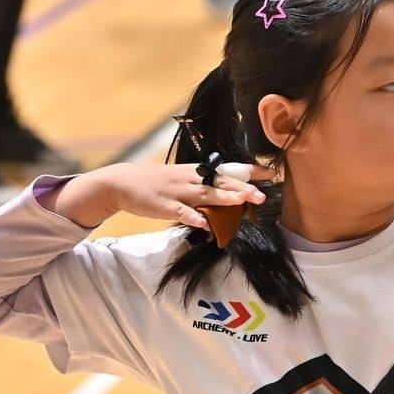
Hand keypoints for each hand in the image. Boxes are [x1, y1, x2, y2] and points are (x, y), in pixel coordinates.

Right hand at [48, 162, 271, 230]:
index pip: (228, 170)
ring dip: (224, 198)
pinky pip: (181, 212)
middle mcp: (190, 179)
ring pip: (204, 195)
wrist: (121, 182)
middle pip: (220, 182)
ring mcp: (177, 192)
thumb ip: (206, 185)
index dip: (249, 172)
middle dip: (242, 188)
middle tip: (262, 194)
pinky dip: (193, 217)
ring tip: (243, 202)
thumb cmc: (157, 182)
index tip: (271, 173)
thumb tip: (232, 192)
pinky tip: (205, 223)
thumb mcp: (184, 178)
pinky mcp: (164, 205)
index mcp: (197, 172)